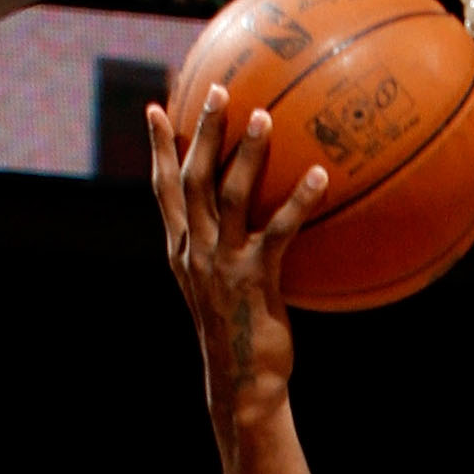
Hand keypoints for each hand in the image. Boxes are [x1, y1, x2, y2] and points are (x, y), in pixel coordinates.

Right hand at [147, 87, 328, 436]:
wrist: (243, 385)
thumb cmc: (241, 336)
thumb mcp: (222, 291)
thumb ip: (226, 251)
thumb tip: (252, 222)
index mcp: (182, 251)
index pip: (164, 190)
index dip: (158, 148)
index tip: (154, 107)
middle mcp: (196, 252)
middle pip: (193, 178)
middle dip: (202, 130)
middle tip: (217, 88)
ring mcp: (222, 265)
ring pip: (229, 196)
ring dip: (247, 154)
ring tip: (264, 116)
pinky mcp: (254, 281)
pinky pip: (279, 232)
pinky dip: (299, 202)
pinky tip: (320, 176)